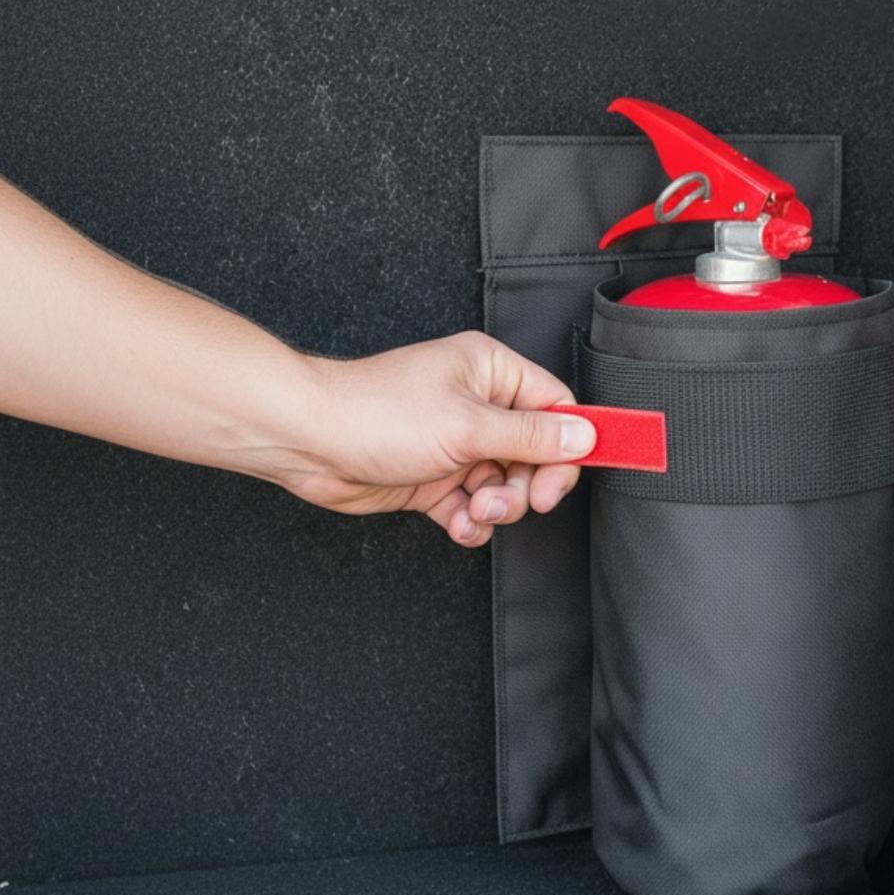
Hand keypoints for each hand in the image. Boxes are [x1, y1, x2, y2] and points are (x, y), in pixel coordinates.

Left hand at [265, 332, 596, 546]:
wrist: (310, 442)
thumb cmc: (376, 413)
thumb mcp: (468, 426)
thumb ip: (531, 436)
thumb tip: (583, 436)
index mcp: (491, 372)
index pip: (555, 407)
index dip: (568, 446)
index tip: (564, 479)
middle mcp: (477, 405)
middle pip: (535, 454)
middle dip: (526, 486)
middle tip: (514, 502)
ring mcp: (456, 443)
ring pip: (505, 486)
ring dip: (496, 508)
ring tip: (474, 511)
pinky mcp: (435, 477)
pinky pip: (472, 506)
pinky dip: (470, 521)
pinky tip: (457, 522)